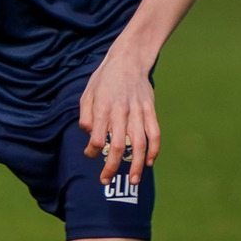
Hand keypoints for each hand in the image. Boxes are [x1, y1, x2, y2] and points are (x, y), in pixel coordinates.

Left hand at [79, 48, 158, 185]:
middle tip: (106, 181)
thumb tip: (89, 133)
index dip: (92, 150)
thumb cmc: (105, 78)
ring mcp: (138, 111)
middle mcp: (121, 111)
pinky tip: (150, 162)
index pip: (96, 136)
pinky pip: (155, 133)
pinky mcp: (151, 110)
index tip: (89, 155)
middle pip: (117, 145)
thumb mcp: (88, 92)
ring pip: (139, 143)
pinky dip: (154, 150)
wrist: (129, 59)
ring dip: (136, 164)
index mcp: (103, 106)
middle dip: (111, 166)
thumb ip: (86, 114)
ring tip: (133, 181)